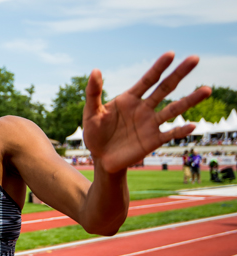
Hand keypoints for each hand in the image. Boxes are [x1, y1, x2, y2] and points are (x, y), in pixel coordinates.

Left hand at [82, 52, 210, 172]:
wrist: (101, 159)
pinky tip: (192, 125)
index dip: (158, 68)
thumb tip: (95, 70)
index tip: (171, 54)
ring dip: (190, 100)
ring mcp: (150, 124)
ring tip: (207, 89)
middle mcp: (144, 108)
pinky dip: (181, 130)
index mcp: (129, 99)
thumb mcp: (91, 113)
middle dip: (179, 74)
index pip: (147, 80)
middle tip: (195, 59)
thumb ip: (93, 93)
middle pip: (164, 88)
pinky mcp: (153, 140)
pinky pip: (170, 134)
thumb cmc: (95, 133)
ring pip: (173, 109)